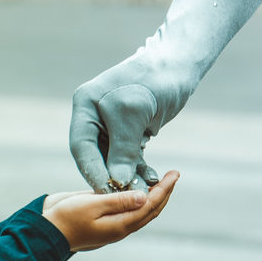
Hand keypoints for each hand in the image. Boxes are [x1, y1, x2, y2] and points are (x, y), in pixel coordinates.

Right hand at [43, 171, 178, 250]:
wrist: (43, 230)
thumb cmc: (66, 217)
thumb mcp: (93, 205)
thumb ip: (119, 201)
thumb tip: (145, 198)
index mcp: (119, 226)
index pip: (150, 206)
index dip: (165, 189)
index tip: (175, 174)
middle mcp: (119, 226)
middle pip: (150, 210)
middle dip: (164, 192)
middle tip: (174, 174)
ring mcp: (111, 223)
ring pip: (141, 210)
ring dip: (154, 195)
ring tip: (162, 179)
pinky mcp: (104, 216)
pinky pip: (128, 207)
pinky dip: (139, 196)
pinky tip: (139, 185)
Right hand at [70, 48, 196, 192]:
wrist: (179, 63)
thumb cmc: (154, 80)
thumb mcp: (134, 114)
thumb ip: (123, 149)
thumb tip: (117, 183)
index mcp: (85, 104)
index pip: (82, 146)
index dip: (92, 171)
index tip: (103, 192)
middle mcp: (94, 114)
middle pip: (96, 154)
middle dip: (111, 176)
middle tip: (124, 197)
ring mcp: (111, 122)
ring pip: (113, 157)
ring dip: (127, 175)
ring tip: (143, 191)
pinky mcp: (128, 128)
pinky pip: (128, 153)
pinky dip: (138, 166)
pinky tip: (150, 178)